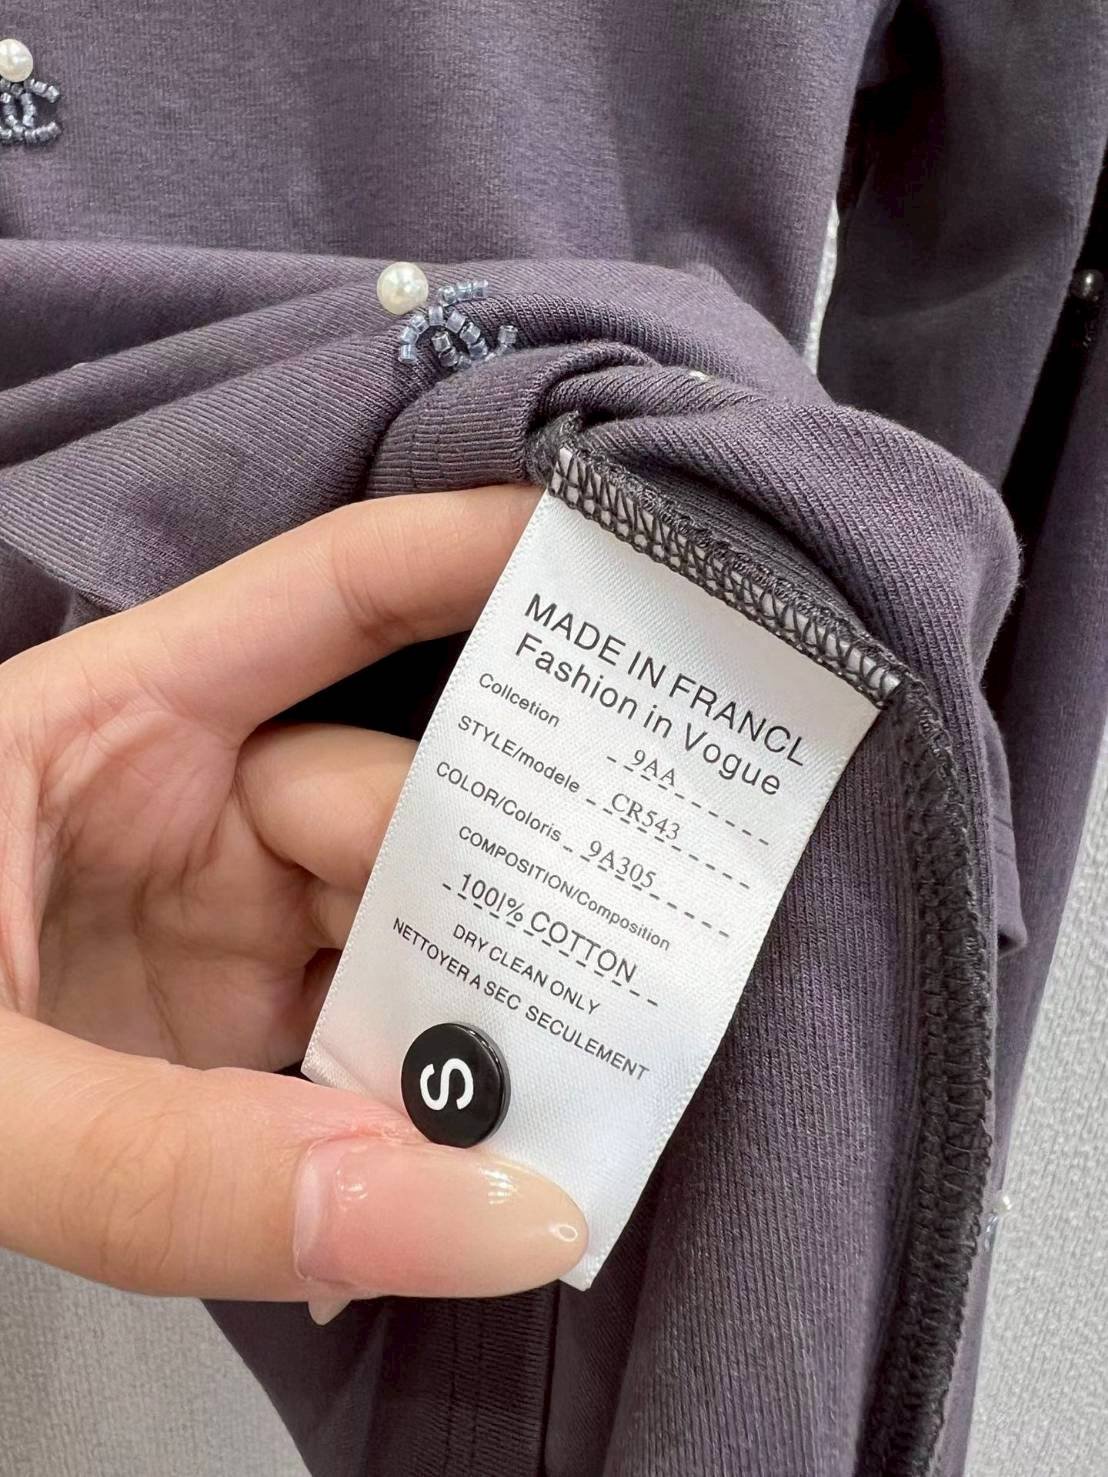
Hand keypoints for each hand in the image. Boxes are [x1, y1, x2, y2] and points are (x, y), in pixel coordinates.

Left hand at [0, 485, 584, 1318]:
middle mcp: (194, 819)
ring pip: (408, 952)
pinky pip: (364, 1078)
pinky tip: (450, 1204)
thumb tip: (486, 1218)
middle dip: (511, 885)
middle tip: (653, 953)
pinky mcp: (230, 1058)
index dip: (479, 551)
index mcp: (120, 725)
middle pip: (403, 811)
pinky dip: (411, 1144)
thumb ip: (180, 1164)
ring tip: (559, 1123)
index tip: (631, 541)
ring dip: (476, 1039)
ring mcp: (220, 944)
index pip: (332, 597)